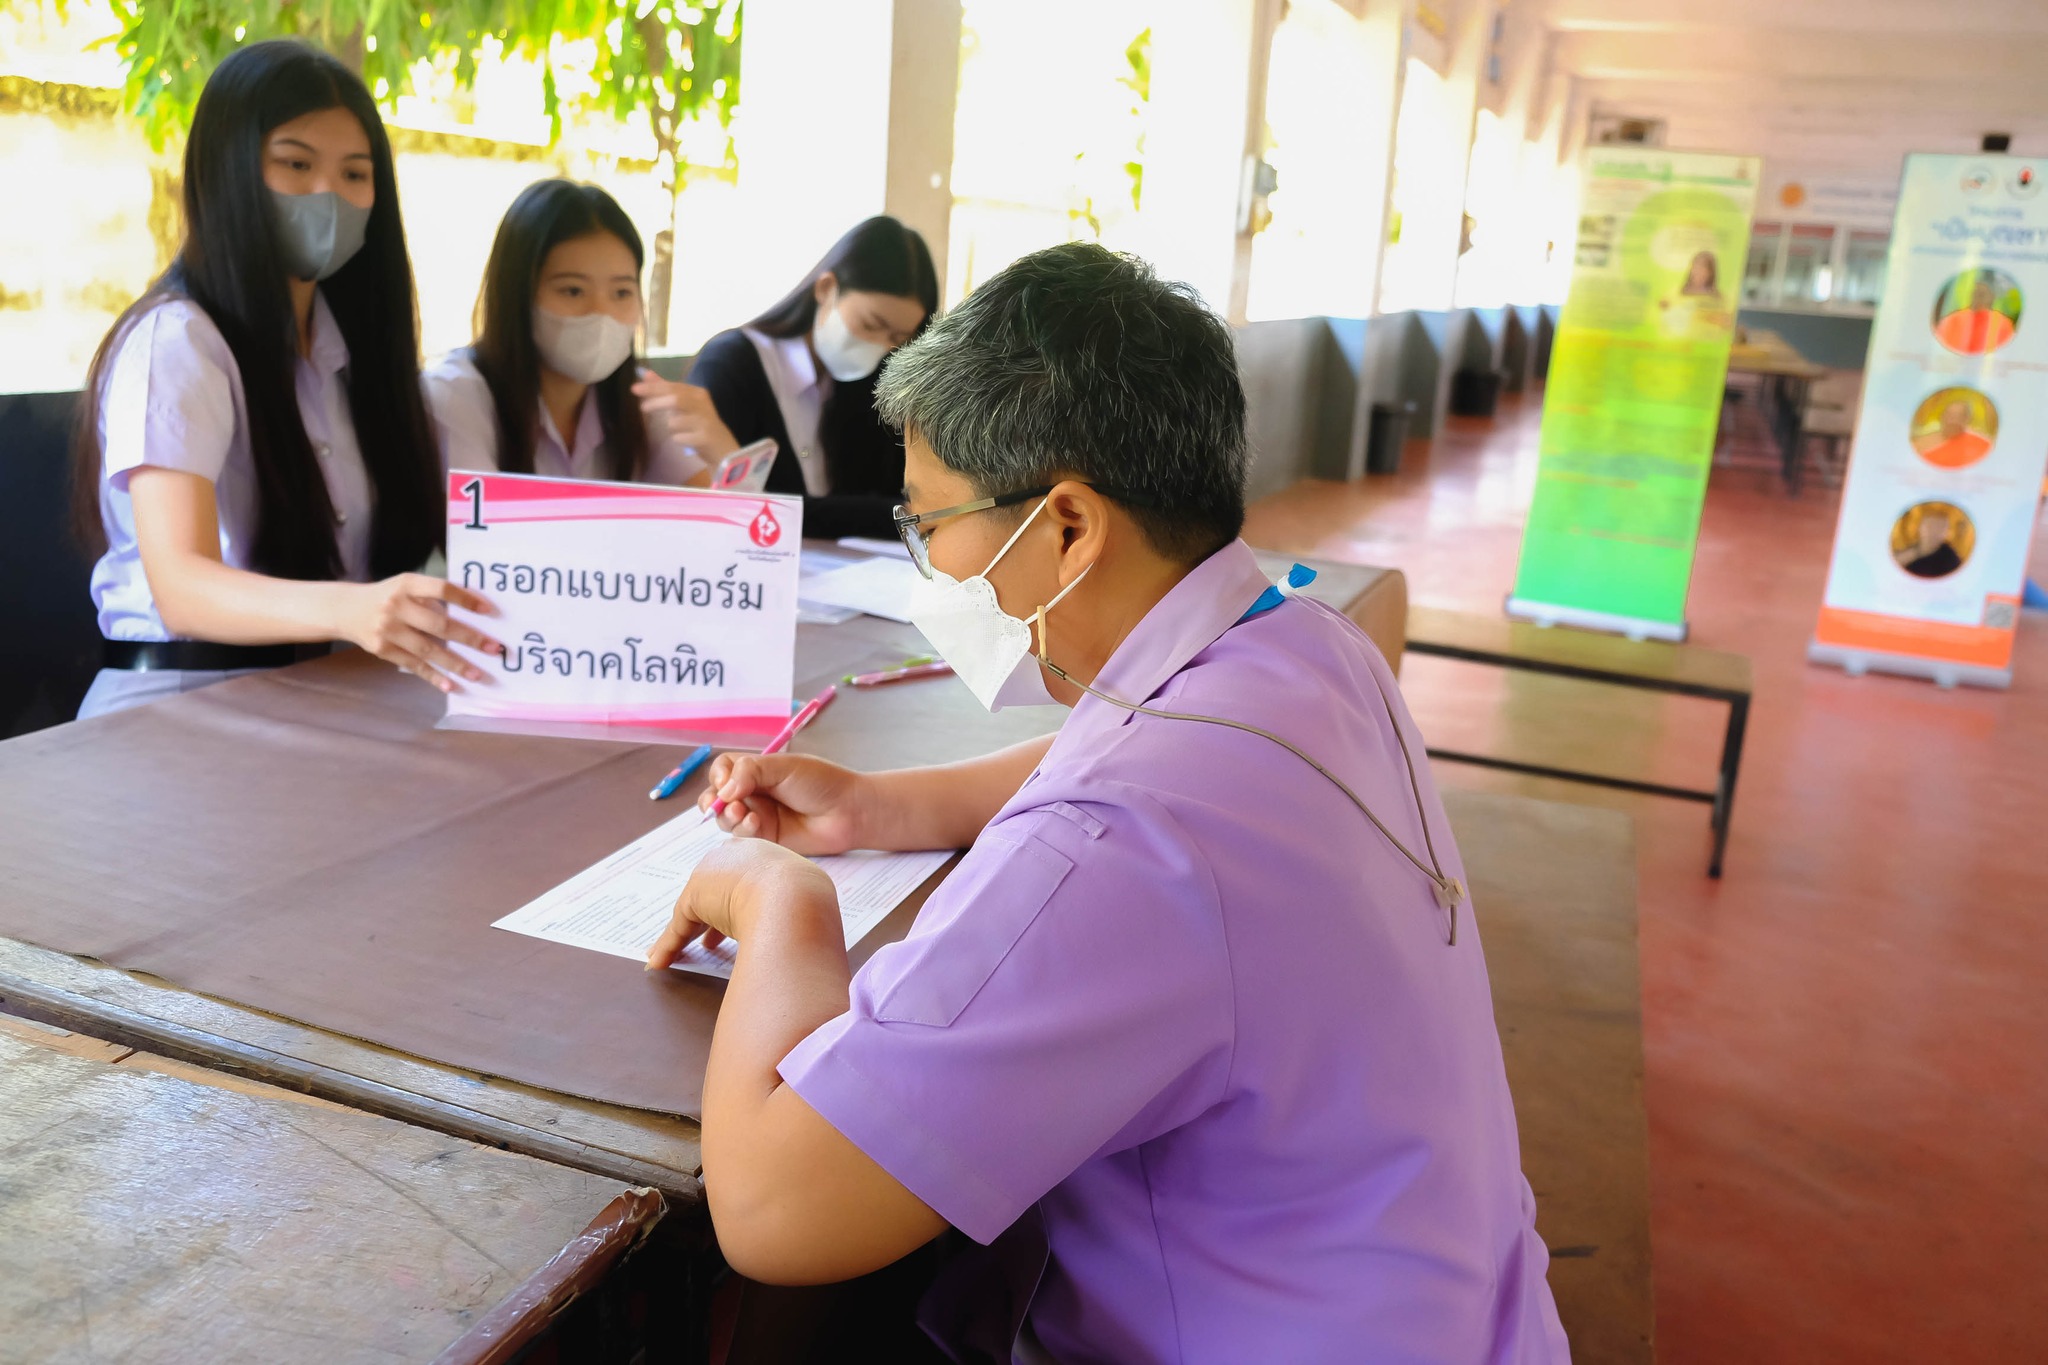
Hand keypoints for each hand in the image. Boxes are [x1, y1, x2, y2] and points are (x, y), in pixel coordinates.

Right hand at [341, 573, 502, 692]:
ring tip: (478, 674)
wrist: (346, 609)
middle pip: (439, 624)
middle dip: (469, 638)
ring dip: (456, 664)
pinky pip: (413, 665)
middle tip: (494, 649)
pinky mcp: (382, 649)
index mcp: (407, 584)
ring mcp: (388, 629)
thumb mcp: (406, 586)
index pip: (441, 589)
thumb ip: (433, 596)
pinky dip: (433, 676)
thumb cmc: (388, 596)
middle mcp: (396, 606)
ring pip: (428, 650)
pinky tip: (450, 685)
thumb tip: (474, 613)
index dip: (466, 600)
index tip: (489, 611)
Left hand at [633, 376, 739, 459]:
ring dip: (671, 426)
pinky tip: (687, 440)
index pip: (673, 386)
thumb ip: (665, 389)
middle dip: (656, 402)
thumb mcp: (685, 404)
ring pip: (675, 421)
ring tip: (680, 430)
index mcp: (698, 393)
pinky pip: (679, 438)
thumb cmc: (700, 424)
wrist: (723, 448)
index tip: (634, 389)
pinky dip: (678, 439)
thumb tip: (646, 374)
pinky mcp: (704, 438)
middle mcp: (703, 404)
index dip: (653, 387)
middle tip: (642, 407)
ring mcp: (704, 421)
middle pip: (676, 398)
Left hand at [646, 838, 837, 968]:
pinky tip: (660, 961)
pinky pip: (680, 927)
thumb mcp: (805, 897)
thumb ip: (795, 907)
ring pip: (695, 909)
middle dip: (710, 915)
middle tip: (710, 941)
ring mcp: (713, 874)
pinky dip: (670, 946)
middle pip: (715, 888)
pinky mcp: (695, 897)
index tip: (737, 924)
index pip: (743, 876)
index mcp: (765, 853)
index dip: (738, 902)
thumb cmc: (807, 900)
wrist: (793, 898)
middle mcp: (735, 855)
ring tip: (681, 954)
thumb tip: (806, 934)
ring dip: (685, 935)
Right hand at [697, 753, 869, 854]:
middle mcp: (753, 792)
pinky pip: (741, 836)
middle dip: (713, 802)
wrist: (848, 811)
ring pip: (725, 819)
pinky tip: (756, 824)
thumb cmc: (821, 782)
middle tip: (722, 805)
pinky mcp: (765, 838)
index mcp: (757, 770)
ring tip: (743, 813)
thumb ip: (750, 771)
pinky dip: (743, 829)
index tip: (727, 782)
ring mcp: (758, 815)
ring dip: (727, 816)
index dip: (719, 776)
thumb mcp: (784, 767)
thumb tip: (723, 791)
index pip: (723, 770)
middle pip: (717, 797)